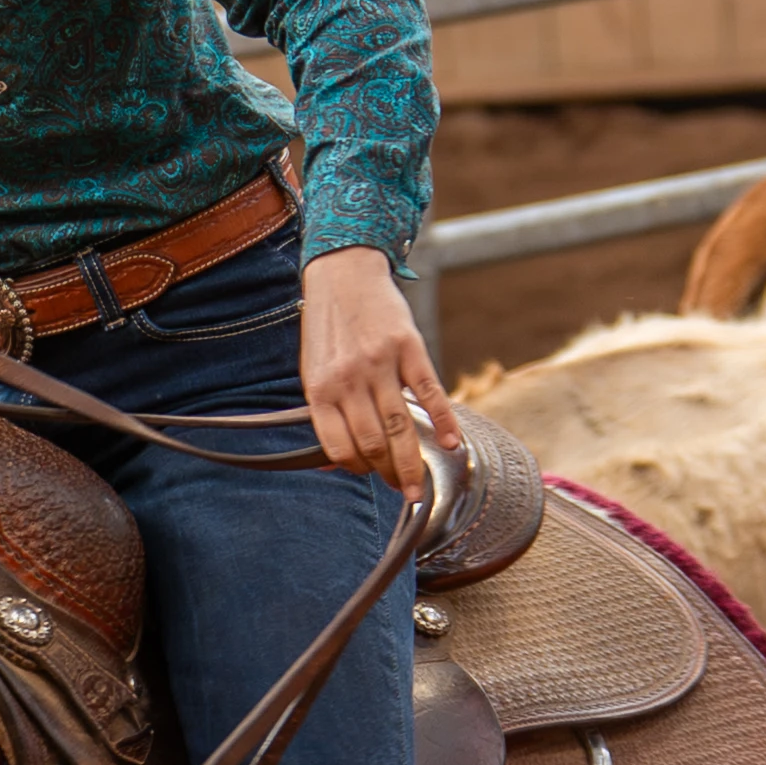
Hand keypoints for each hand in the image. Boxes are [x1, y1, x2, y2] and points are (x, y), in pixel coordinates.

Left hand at [301, 244, 457, 497]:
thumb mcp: (313, 370)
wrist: (343, 275)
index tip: (370, 473)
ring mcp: (380, 364)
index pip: (339, 447)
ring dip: (412, 464)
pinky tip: (452, 444)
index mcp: (320, 389)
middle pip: (373, 443)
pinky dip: (443, 423)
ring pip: (400, 427)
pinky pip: (429, 393)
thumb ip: (324, 412)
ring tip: (420, 487)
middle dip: (390, 474)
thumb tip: (334, 462)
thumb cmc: (328, 328)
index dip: (356, 468)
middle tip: (404, 490)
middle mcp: (349, 379)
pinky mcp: (409, 348)